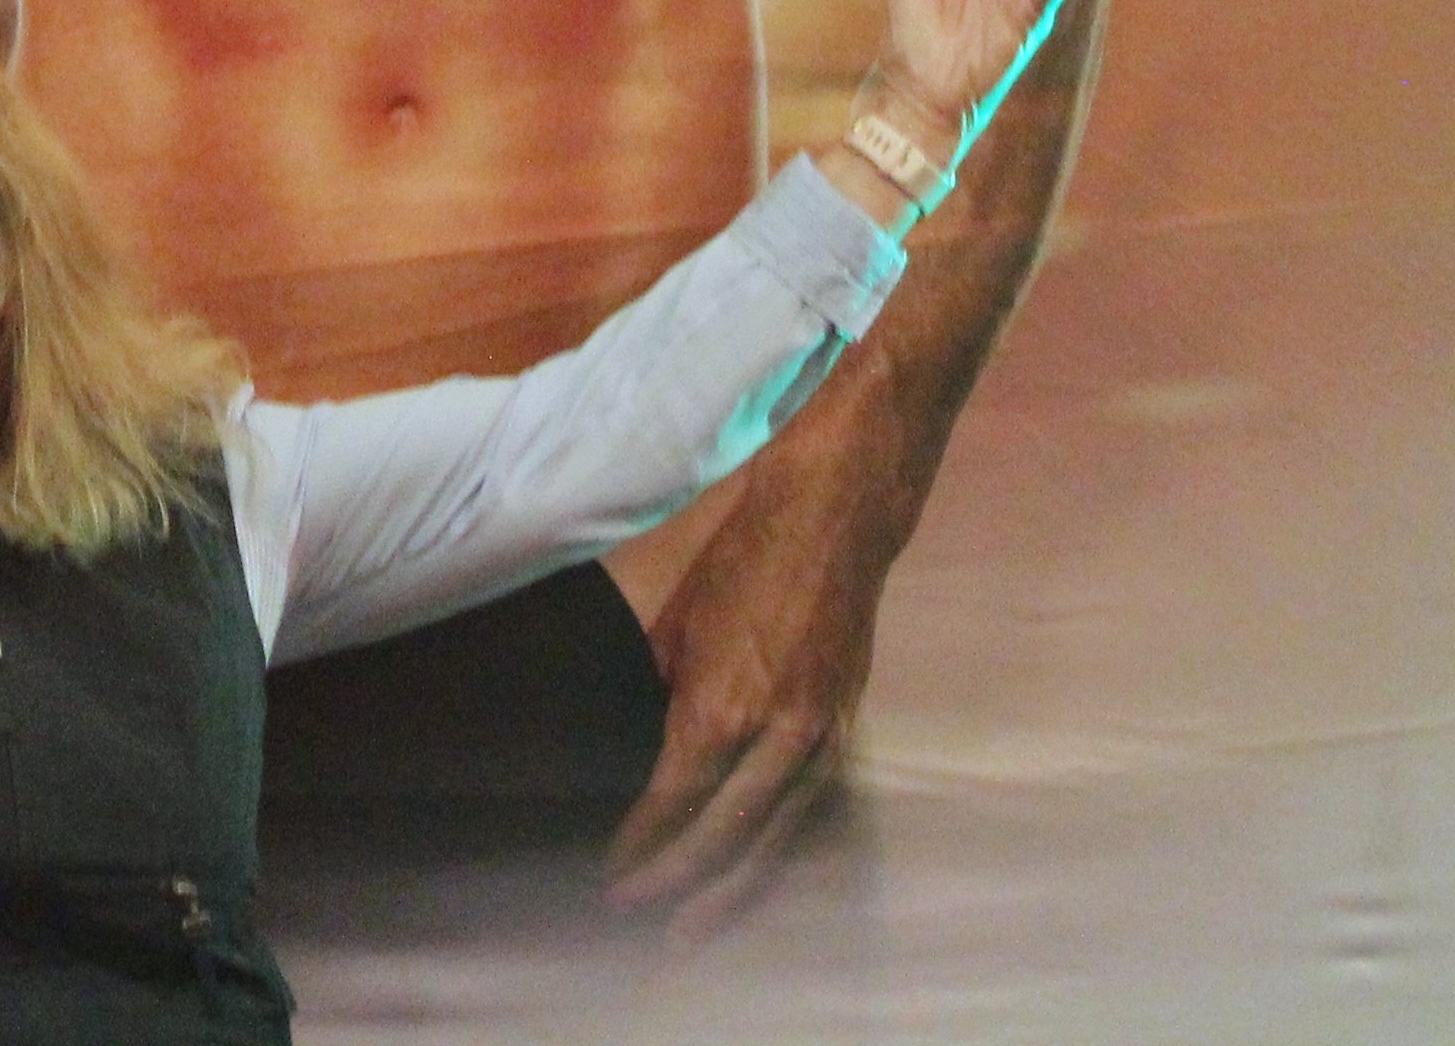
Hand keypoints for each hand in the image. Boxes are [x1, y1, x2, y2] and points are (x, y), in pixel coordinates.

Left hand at [606, 446, 902, 931]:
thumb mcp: (675, 628)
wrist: (831, 523)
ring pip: (776, 845)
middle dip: (678, 888)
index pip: (672, 805)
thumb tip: (646, 751)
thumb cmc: (740, 563)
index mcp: (720, 709)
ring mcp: (819, 742)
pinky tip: (753, 879)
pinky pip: (808, 817)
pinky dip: (778, 857)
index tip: (610, 875)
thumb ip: (663, 699)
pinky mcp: (844, 735)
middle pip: (725, 843)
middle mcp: (775, 739)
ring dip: (733, 895)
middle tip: (639, 920)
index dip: (640, 848)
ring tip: (694, 932)